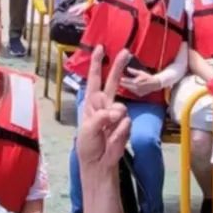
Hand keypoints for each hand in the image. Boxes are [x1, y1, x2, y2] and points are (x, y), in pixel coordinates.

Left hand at [76, 47, 131, 173]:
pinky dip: (118, 133)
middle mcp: (104, 106)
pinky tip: (111, 140)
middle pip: (112, 82)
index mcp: (91, 104)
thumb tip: (115, 112)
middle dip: (118, 67)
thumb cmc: (88, 146)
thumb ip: (99, 117)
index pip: (93, 80)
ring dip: (112, 120)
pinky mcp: (124, 126)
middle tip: (125, 52)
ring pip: (120, 108)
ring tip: (105, 134)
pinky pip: (124, 124)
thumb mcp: (87, 130)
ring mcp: (116, 115)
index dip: (96, 64)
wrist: (99, 164)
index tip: (99, 48)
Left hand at [120, 70, 158, 98]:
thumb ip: (133, 71)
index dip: (123, 80)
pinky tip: (130, 86)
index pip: (127, 81)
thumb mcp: (140, 72)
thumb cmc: (147, 77)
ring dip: (126, 87)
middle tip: (119, 81)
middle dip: (123, 84)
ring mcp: (138, 92)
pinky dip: (131, 89)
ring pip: (129, 90)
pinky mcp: (139, 95)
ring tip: (123, 83)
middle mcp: (136, 88)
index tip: (120, 78)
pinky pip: (133, 92)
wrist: (154, 84)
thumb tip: (127, 68)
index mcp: (136, 82)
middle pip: (127, 86)